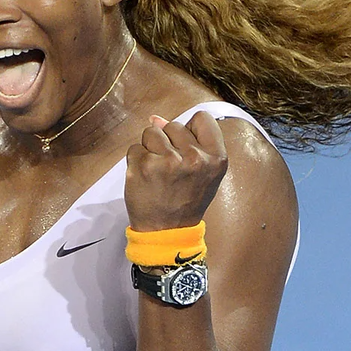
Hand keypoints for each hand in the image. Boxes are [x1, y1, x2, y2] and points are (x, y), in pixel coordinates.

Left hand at [125, 111, 228, 231]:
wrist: (167, 231)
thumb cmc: (186, 201)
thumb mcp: (204, 173)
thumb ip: (191, 142)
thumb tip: (157, 119)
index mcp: (215, 158)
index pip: (202, 119)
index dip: (190, 130)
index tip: (185, 146)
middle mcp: (194, 158)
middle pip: (173, 125)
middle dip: (168, 142)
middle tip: (170, 168)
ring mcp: (168, 161)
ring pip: (151, 132)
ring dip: (150, 149)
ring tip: (157, 171)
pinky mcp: (144, 166)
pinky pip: (135, 147)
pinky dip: (136, 160)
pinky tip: (145, 177)